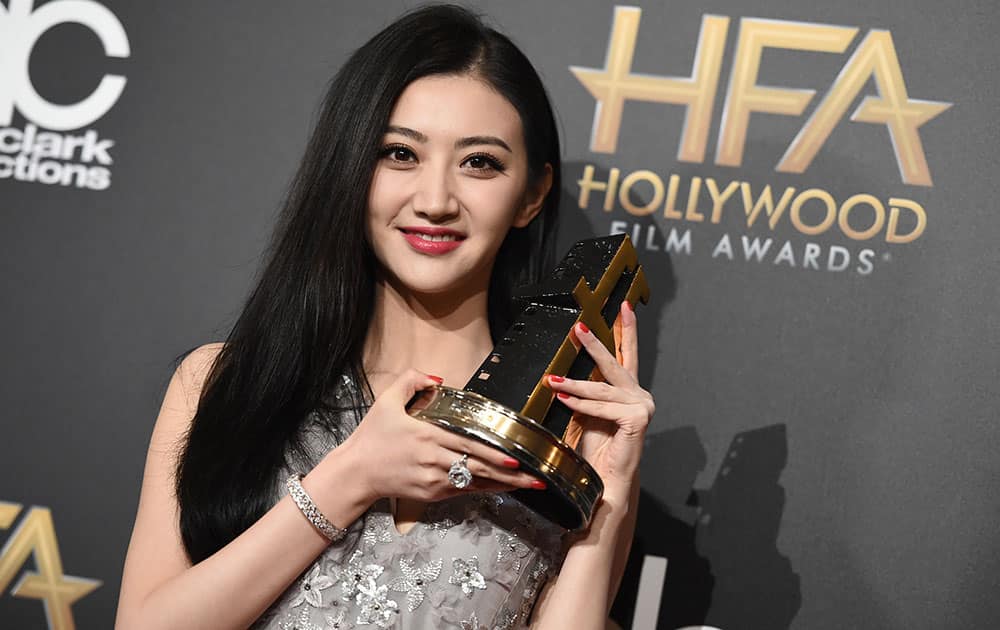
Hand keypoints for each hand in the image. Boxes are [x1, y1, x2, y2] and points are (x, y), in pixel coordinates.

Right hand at [334, 369, 544, 503]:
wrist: (356, 472)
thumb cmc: (372, 437)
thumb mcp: (386, 400)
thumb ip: (411, 380)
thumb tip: (438, 379)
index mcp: (427, 436)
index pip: (468, 445)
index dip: (493, 454)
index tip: (515, 458)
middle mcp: (433, 460)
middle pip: (478, 468)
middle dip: (509, 475)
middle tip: (535, 478)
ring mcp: (433, 481)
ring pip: (475, 483)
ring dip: (503, 485)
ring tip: (528, 485)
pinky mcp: (431, 495)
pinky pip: (463, 492)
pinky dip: (484, 490)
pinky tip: (502, 489)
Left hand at [546, 302, 654, 497]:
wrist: (604, 481)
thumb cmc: (594, 449)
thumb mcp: (585, 411)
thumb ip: (584, 391)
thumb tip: (563, 370)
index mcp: (629, 391)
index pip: (627, 354)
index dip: (625, 329)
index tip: (622, 306)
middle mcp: (640, 395)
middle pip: (616, 362)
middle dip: (596, 343)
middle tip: (579, 327)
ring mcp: (642, 406)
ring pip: (602, 388)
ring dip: (574, 384)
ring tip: (552, 380)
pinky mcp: (637, 419)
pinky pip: (604, 406)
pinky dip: (583, 404)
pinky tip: (565, 400)